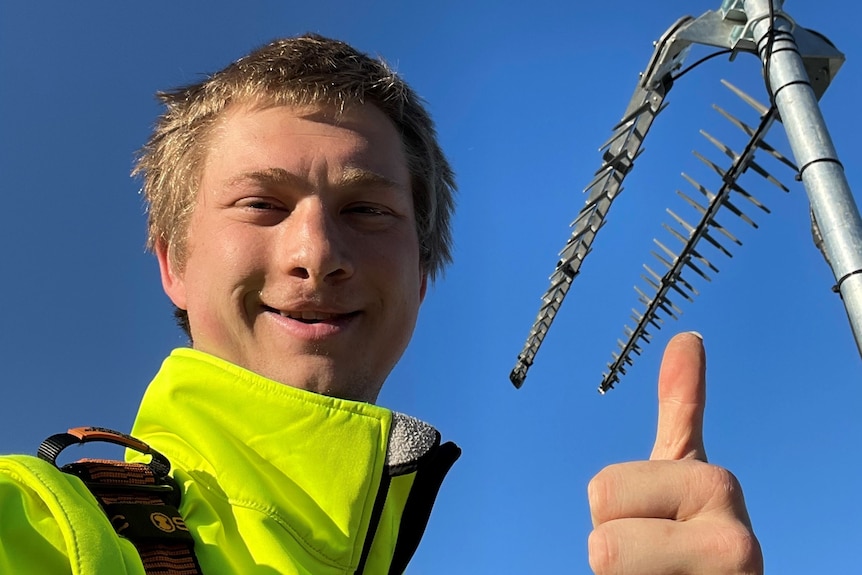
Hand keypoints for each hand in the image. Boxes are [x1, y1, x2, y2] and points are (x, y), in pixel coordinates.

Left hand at [587, 332, 762, 573]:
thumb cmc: (689, 537)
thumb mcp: (681, 472)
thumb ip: (682, 407)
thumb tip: (688, 335)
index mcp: (715, 486)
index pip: (603, 494)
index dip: (615, 514)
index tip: (656, 520)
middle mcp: (736, 543)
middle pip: (604, 546)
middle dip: (619, 558)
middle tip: (656, 560)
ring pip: (613, 573)